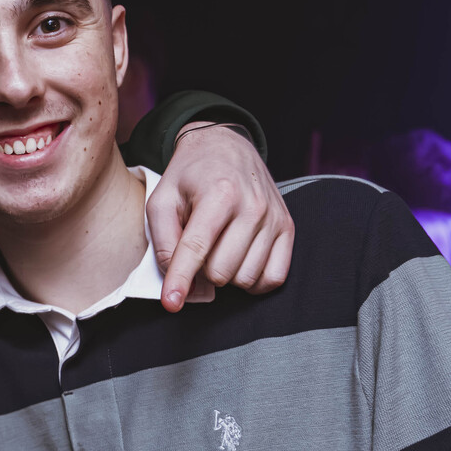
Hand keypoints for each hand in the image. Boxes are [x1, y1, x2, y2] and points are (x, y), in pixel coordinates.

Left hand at [145, 124, 292, 310]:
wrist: (227, 148)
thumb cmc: (191, 176)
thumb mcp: (163, 199)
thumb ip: (164, 240)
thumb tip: (177, 282)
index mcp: (219, 193)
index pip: (197, 248)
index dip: (181, 279)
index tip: (171, 302)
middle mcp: (253, 206)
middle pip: (221, 271)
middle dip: (202, 270)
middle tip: (198, 249)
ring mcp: (274, 218)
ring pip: (245, 279)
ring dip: (226, 274)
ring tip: (218, 249)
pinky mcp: (287, 228)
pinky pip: (273, 278)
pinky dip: (253, 280)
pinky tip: (239, 262)